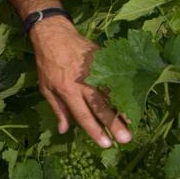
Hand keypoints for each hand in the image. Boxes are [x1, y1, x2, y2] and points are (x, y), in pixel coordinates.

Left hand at [28, 17, 131, 147]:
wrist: (55, 35)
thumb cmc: (47, 64)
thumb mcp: (45, 87)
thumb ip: (57, 109)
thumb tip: (63, 130)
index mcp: (68, 91)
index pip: (83, 115)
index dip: (95, 130)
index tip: (106, 144)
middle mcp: (83, 83)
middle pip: (101, 106)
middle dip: (114, 123)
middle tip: (126, 139)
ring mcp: (95, 70)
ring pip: (112, 92)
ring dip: (123, 108)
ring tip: (133, 122)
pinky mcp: (103, 59)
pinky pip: (115, 76)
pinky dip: (124, 88)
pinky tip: (133, 98)